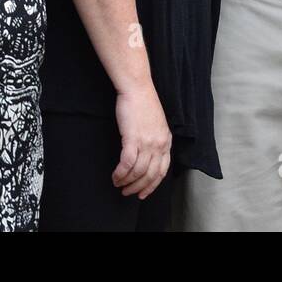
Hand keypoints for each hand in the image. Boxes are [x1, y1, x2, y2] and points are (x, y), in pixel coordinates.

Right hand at [113, 83, 171, 198]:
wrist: (137, 88)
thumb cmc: (144, 103)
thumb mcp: (157, 124)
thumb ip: (155, 140)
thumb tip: (147, 155)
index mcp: (166, 142)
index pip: (162, 171)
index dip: (152, 185)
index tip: (143, 193)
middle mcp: (159, 145)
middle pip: (150, 175)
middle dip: (138, 188)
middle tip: (127, 192)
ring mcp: (147, 143)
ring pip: (137, 172)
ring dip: (127, 182)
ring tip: (118, 184)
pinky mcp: (132, 139)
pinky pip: (127, 164)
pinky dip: (120, 173)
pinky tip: (115, 176)